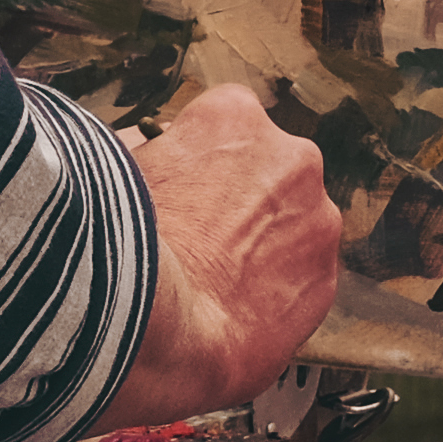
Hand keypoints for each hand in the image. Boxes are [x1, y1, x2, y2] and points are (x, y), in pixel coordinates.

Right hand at [98, 84, 342, 428]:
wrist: (155, 326)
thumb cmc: (121, 242)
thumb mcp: (117, 170)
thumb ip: (147, 151)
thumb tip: (150, 150)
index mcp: (234, 116)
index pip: (222, 125)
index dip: (197, 163)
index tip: (181, 193)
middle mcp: (290, 156)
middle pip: (267, 172)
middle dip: (240, 200)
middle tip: (198, 240)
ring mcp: (318, 219)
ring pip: (291, 227)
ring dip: (262, 247)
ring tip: (215, 283)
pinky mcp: (326, 279)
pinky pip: (301, 281)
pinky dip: (273, 294)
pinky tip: (234, 312)